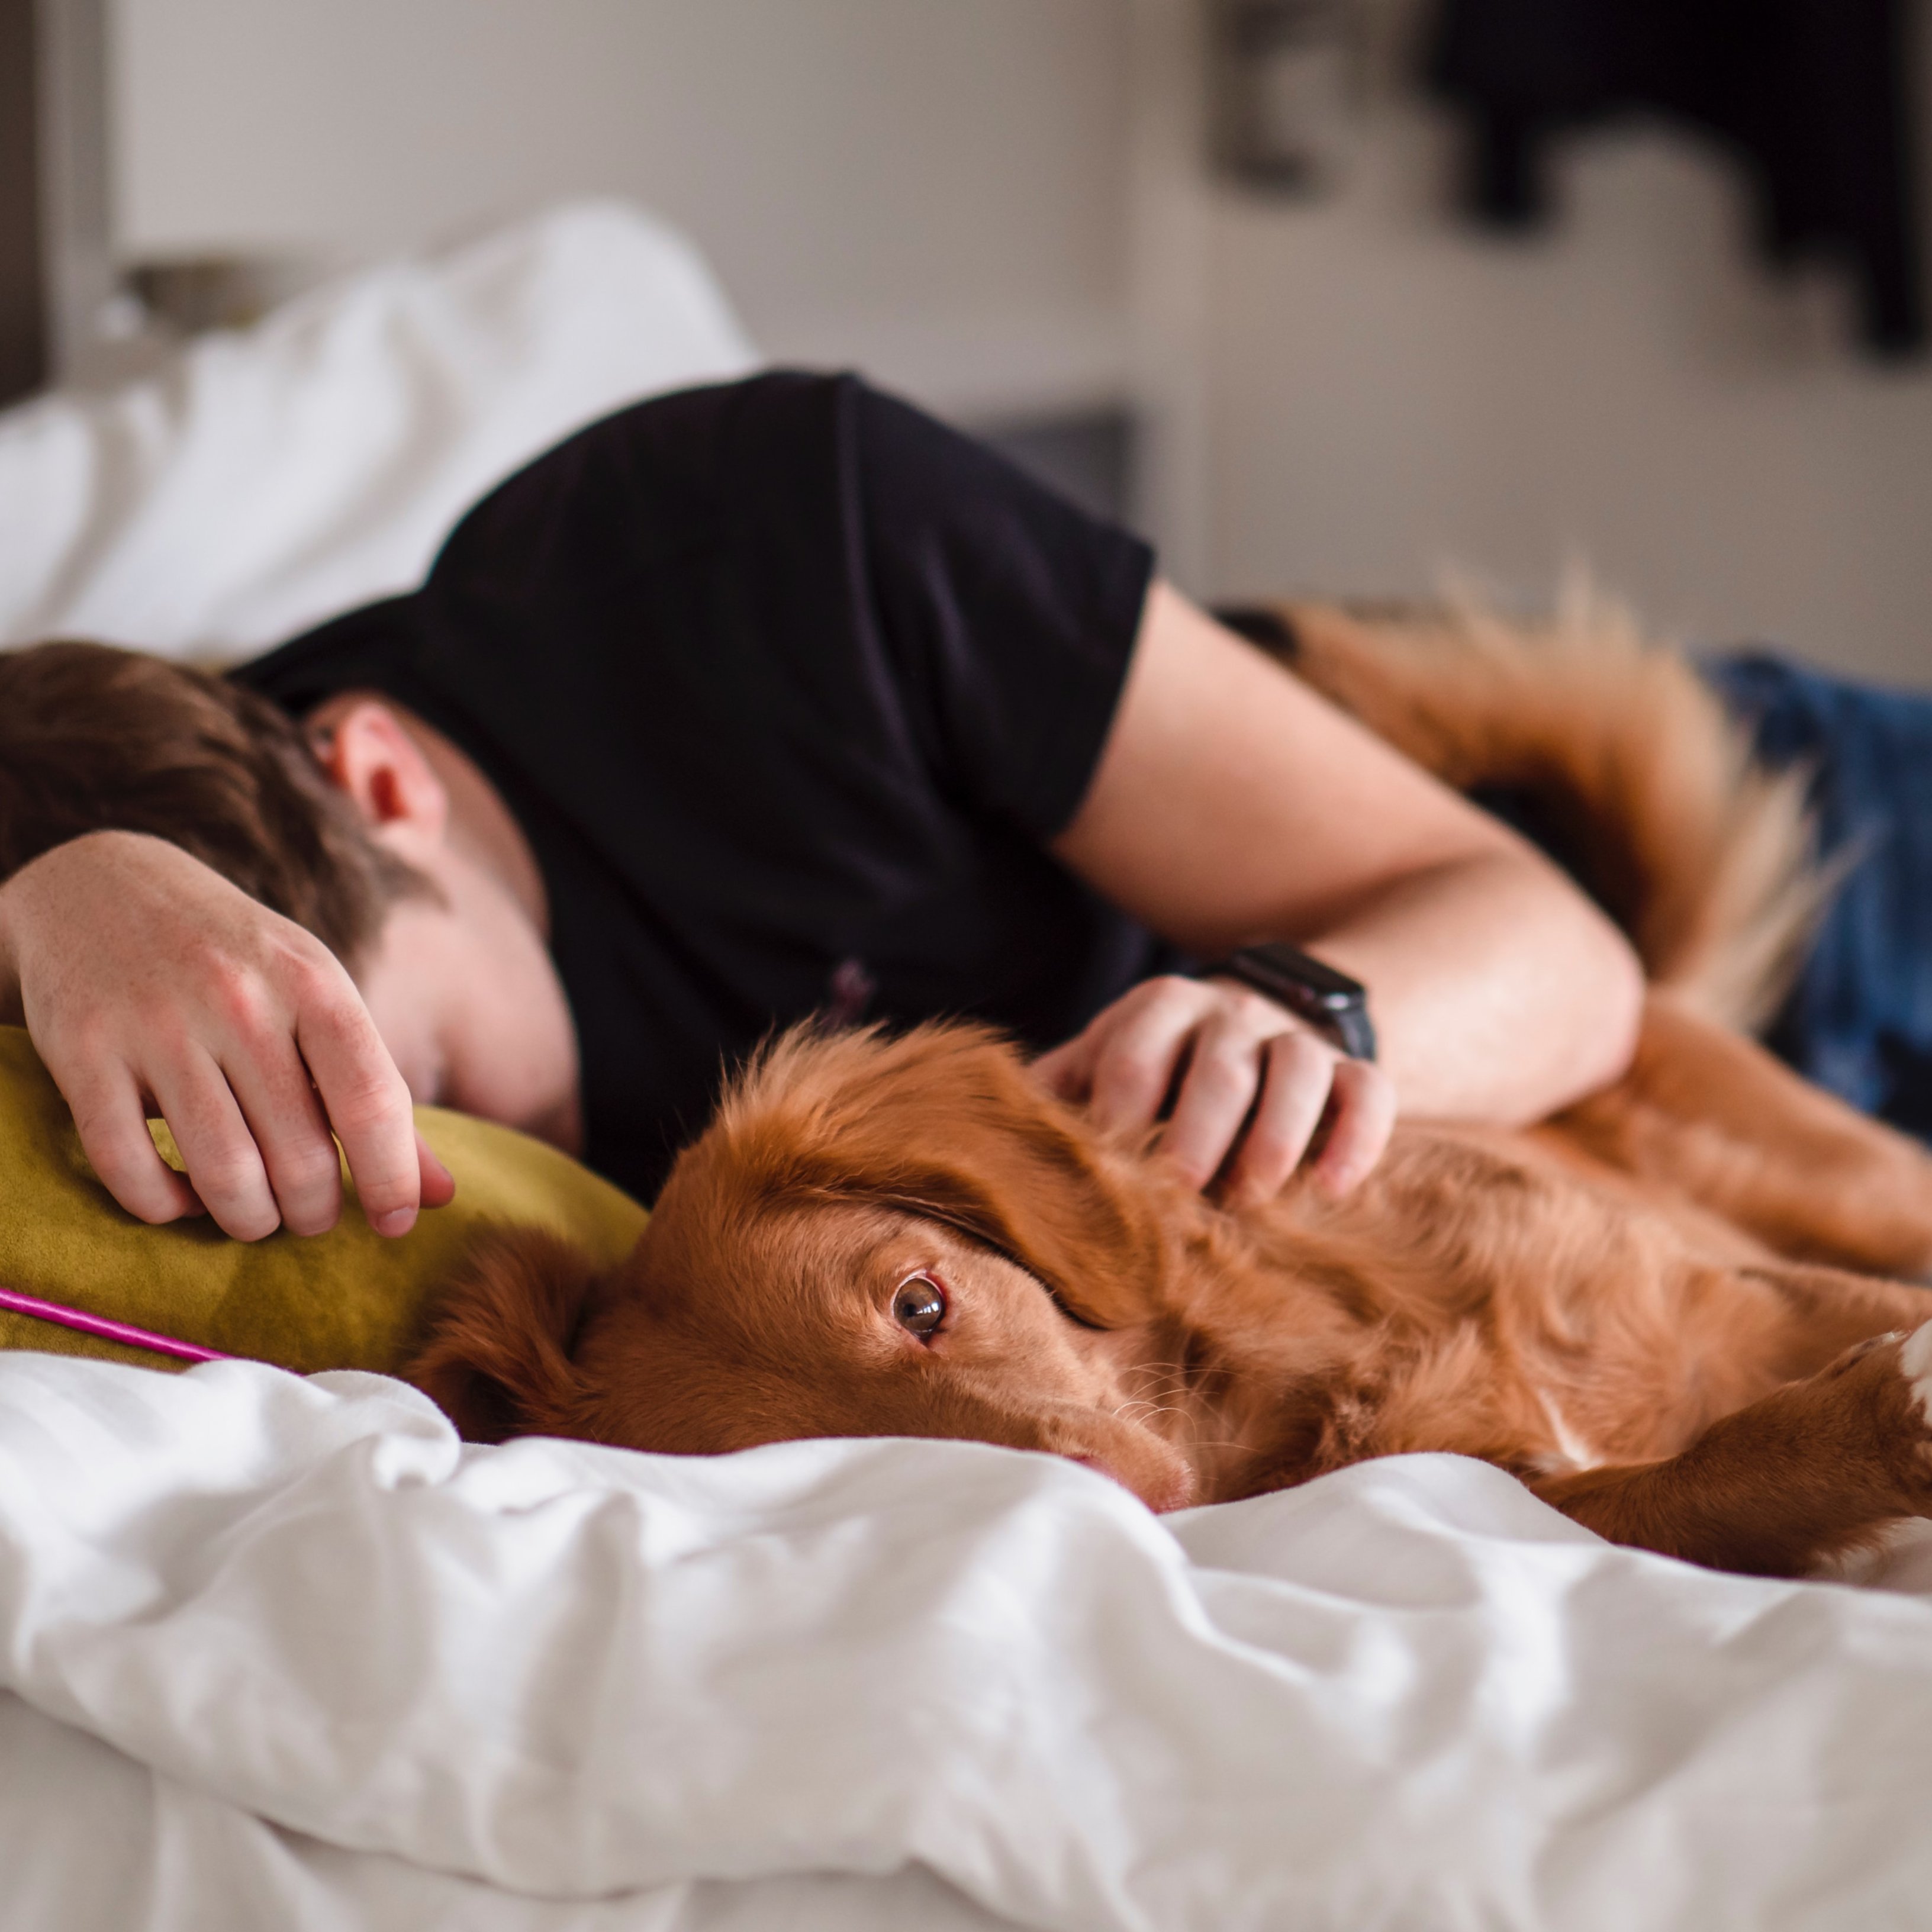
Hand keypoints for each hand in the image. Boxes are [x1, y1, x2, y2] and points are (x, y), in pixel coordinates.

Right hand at [0, 832, 453, 1240]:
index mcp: (313, 983)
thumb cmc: (239, 961)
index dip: (392, 1179)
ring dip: (248, 1220)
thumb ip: (377, 1094)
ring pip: (223, 1175)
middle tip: (310, 1214)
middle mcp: (238, 1001)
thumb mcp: (319, 999)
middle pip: (300, 1158)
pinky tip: (182, 1195)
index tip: (395, 1223)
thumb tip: (442, 1196)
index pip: (372, 1101)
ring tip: (256, 1214)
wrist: (103, 883)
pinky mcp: (82, 1053)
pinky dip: (163, 1206)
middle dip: (314, 1212)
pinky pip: (130, 1169)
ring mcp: (156, 1025)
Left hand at [1034, 974, 1395, 1204]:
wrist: (1253, 1022)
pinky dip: (1356, 1139)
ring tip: (1253, 1197)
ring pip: (1299, 1070)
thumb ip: (1058, 1092)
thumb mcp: (1102, 1060)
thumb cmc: (1157, 1066)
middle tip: (1179, 1191)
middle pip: (1220, 1065)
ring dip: (1276, 1136)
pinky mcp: (1352, 1069)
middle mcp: (1230, 1014)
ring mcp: (1296, 1038)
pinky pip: (1369, 1093)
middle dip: (1198, 1130)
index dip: (1120, 1113)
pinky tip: (1330, 1190)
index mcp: (1158, 1008)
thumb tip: (997, 1146)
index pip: (1134, 1053)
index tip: (1108, 1169)